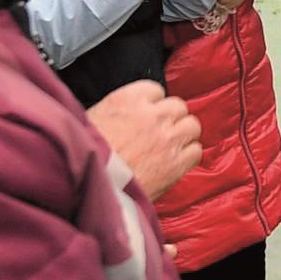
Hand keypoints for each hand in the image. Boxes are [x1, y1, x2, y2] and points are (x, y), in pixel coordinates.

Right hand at [88, 80, 201, 198]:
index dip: (153, 105)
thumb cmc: (84, 158)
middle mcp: (151, 115)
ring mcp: (167, 138)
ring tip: (169, 148)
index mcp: (127, 100)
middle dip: (170, 119)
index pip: (155, 90)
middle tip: (159, 134)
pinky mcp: (176, 163)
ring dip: (183, 135)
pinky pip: (196, 151)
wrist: (91, 189)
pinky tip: (174, 163)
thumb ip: (113, 111)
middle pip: (177, 107)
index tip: (147, 116)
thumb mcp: (89, 122)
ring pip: (192, 126)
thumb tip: (124, 113)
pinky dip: (188, 156)